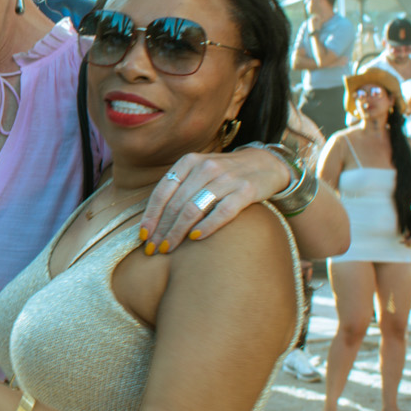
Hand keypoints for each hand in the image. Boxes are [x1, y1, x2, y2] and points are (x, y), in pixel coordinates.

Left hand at [140, 144, 292, 253]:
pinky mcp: (245, 191)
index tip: (144, 236)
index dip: (151, 216)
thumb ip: (179, 189)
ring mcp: (226, 178)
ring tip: (168, 248)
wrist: (265, 164)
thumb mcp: (199, 173)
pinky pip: (222, 212)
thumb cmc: (225, 174)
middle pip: (176, 204)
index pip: (162, 192)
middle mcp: (205, 168)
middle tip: (154, 249)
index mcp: (189, 162)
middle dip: (162, 230)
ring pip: (194, 209)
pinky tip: (195, 238)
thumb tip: (153, 221)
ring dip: (178, 232)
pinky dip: (207, 226)